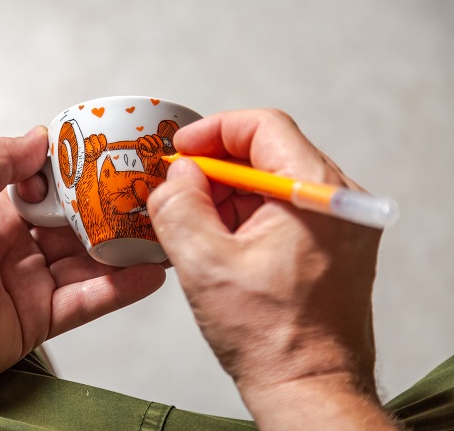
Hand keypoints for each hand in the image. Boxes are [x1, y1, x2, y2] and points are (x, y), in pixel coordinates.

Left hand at [0, 127, 164, 429]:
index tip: (112, 162)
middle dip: (110, 214)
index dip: (78, 178)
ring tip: (161, 235)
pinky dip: (118, 289)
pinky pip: (86, 301)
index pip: (49, 190)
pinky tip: (149, 273)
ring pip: (87, 264)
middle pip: (75, 228)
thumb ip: (0, 158)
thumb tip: (40, 135)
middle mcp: (14, 247)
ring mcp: (28, 284)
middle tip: (148, 197)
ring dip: (124, 251)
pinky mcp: (38, 319)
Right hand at [148, 110, 394, 428]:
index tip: (180, 149)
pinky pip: (282, 209)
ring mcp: (338, 223)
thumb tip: (177, 174)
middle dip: (214, 166)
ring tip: (193, 221)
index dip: (213, 131)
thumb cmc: (270, 337)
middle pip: (268, 151)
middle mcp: (337, 201)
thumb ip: (179, 206)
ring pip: (272, 181)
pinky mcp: (331, 244)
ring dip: (227, 193)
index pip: (264, 127)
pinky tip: (218, 239)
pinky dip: (246, 214)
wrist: (308, 388)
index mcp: (316, 195)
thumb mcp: (204, 264)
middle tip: (178, 188)